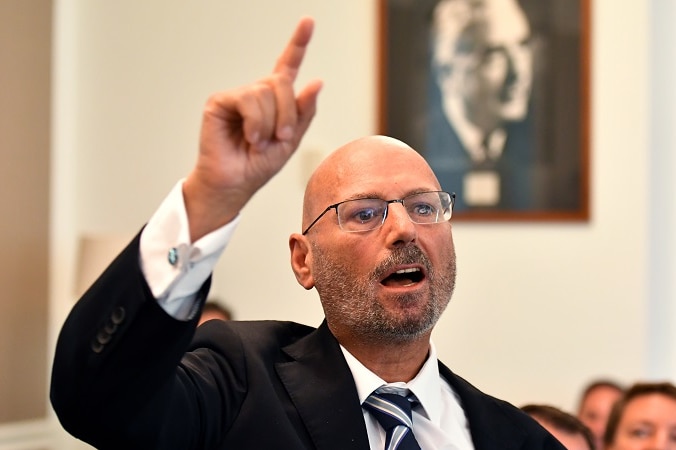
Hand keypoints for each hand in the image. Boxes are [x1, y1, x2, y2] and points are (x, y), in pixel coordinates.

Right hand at [183, 17, 321, 241]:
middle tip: (281, 136)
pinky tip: (249, 137)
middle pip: (283, 83)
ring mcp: (238, 96)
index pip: (287, 67)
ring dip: (271, 121)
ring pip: (266, 91)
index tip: (308, 21)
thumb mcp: (291, 140)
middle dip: (288, 112)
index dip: (298, 43)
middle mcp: (257, 93)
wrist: (235, 183)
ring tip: (259, 141)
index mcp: (275, 101)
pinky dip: (255, 122)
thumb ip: (303, 112)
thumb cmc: (259, 165)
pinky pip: (248, 99)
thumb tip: (316, 82)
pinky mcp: (221, 101)